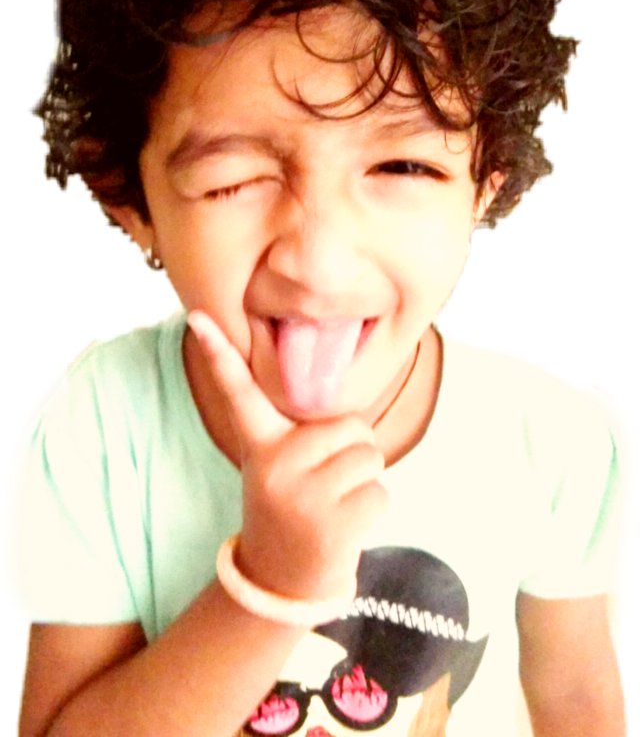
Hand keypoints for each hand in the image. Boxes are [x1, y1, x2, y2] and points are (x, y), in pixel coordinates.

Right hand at [188, 310, 388, 602]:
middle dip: (352, 451)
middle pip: (351, 426)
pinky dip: (372, 508)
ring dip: (365, 481)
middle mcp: (275, 464)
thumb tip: (343, 410)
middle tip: (327, 481)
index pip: (238, 393)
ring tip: (335, 502)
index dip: (218, 353)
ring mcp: (302, 495)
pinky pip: (380, 492)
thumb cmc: (293, 506)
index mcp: (261, 445)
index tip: (198, 317)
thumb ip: (302, 432)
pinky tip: (343, 525)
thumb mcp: (280, 466)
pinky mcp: (332, 523)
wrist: (281, 580)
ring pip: (370, 457)